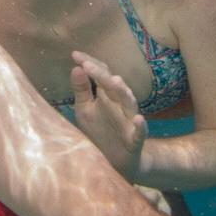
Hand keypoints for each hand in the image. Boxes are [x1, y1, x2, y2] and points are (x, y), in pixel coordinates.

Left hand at [69, 50, 145, 179]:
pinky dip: (141, 126)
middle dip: (101, 74)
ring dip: (123, 92)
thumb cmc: (100, 130)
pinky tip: (139, 120)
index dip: (89, 64)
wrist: (118, 160)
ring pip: (129, 103)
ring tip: (115, 81)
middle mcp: (120, 104)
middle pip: (113, 85)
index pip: (100, 74)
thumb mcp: (85, 109)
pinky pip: (141, 131)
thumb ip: (82, 90)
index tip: (75, 55)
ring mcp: (129, 120)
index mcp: (106, 95)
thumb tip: (76, 68)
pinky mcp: (136, 138)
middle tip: (87, 65)